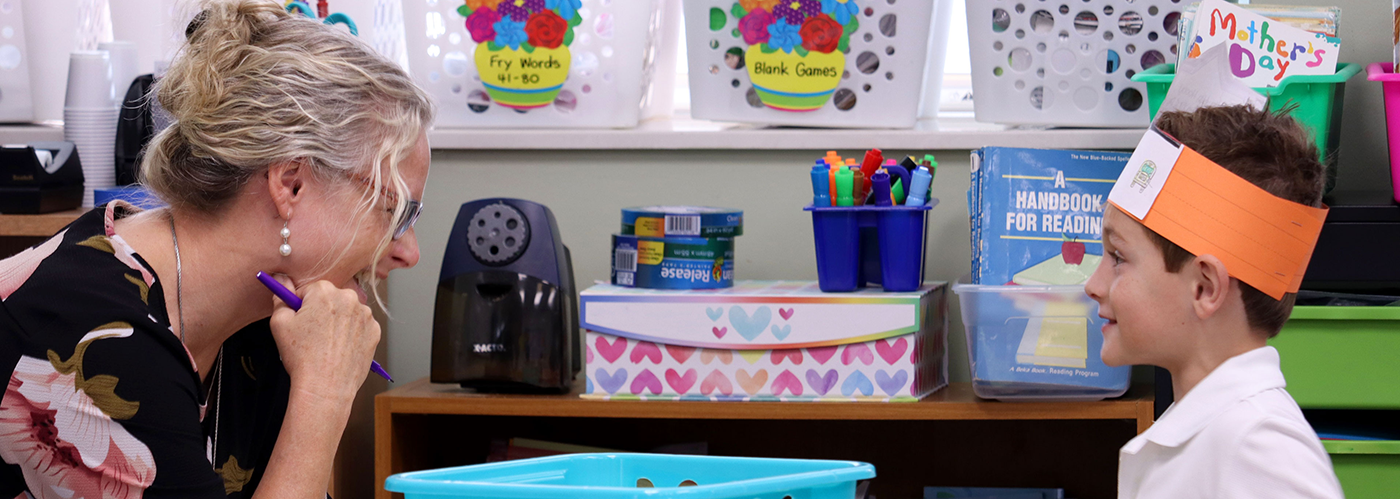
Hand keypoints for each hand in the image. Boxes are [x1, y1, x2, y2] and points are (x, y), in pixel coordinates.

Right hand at [268, 276, 379, 403]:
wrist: (325, 386)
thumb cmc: (302, 357)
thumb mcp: (280, 323)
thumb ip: (280, 297)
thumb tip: (280, 279)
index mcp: (325, 291)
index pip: (309, 289)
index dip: (301, 306)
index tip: (300, 319)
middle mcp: (349, 298)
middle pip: (330, 298)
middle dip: (321, 311)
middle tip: (311, 333)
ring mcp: (365, 315)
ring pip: (346, 312)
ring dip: (337, 321)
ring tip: (326, 343)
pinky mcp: (374, 331)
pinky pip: (359, 326)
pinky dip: (351, 334)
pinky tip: (340, 348)